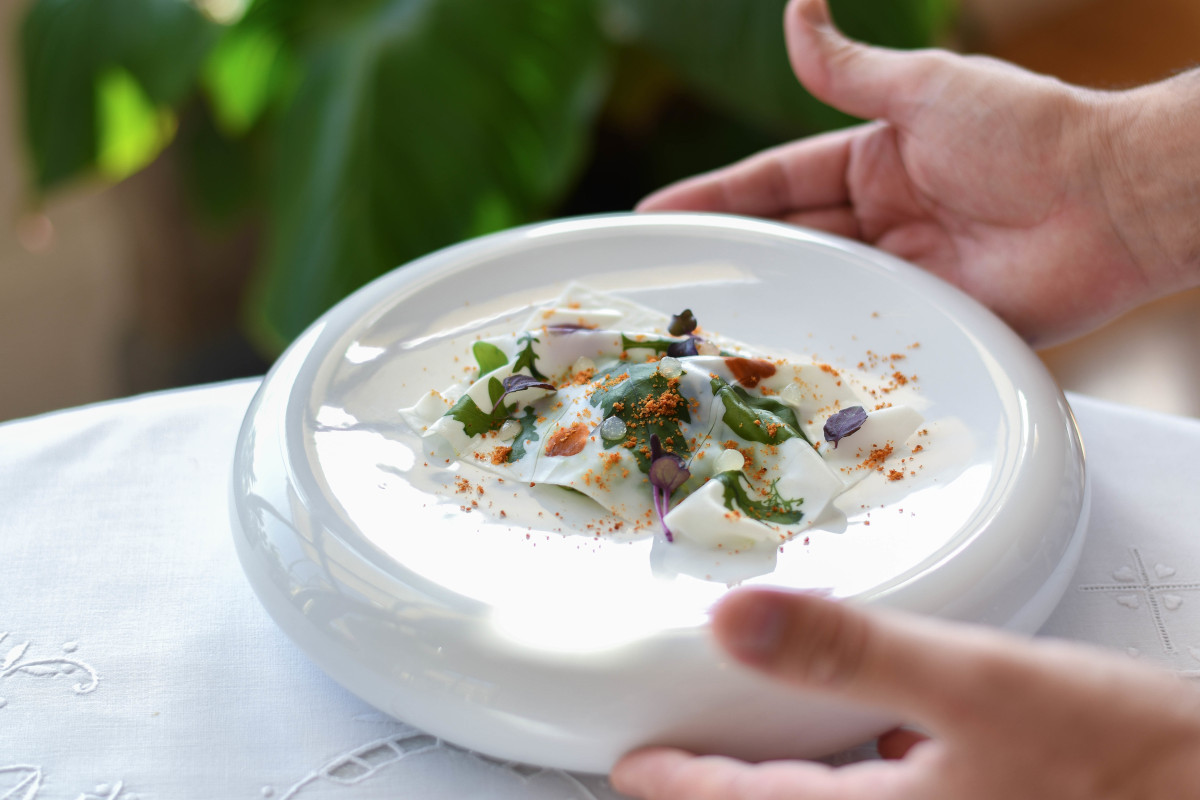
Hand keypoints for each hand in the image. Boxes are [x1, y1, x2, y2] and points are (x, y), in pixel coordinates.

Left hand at [610, 589, 1199, 798]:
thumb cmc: (1127, 758)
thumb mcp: (977, 682)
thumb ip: (851, 651)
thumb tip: (734, 621)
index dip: (681, 786)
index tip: (631, 768)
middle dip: (727, 796)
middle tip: (677, 766)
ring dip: (790, 787)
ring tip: (757, 750)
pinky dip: (860, 778)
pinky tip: (882, 747)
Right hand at [638, 0, 1199, 346]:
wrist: (1115, 201)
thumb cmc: (1026, 130)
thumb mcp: (923, 89)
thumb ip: (846, 66)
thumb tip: (795, 5)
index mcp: (872, 163)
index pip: (772, 184)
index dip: (713, 199)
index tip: (654, 217)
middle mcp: (880, 222)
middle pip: (786, 241)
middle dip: (727, 257)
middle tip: (660, 283)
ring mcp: (904, 275)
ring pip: (816, 291)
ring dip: (765, 307)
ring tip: (697, 332)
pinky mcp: (933, 323)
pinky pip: (865, 337)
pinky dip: (823, 349)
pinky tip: (775, 368)